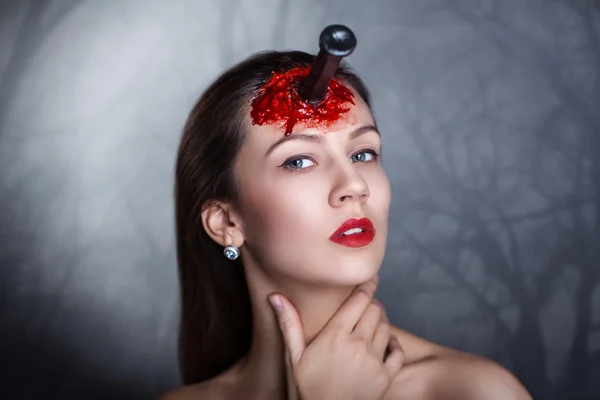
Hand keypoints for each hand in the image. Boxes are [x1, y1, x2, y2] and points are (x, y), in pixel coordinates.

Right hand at [269, 277, 404, 399]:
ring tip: (374, 321)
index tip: (371, 278)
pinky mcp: (385, 377)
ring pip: (386, 327)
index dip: (367, 286)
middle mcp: (358, 344)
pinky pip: (397, 352)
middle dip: (372, 303)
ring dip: (382, 320)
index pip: (359, 300)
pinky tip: (387, 343)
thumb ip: (289, 324)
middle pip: (375, 310)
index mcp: (336, 335)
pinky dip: (394, 344)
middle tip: (367, 304)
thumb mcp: (293, 357)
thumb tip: (276, 297)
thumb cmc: (305, 390)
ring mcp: (374, 361)